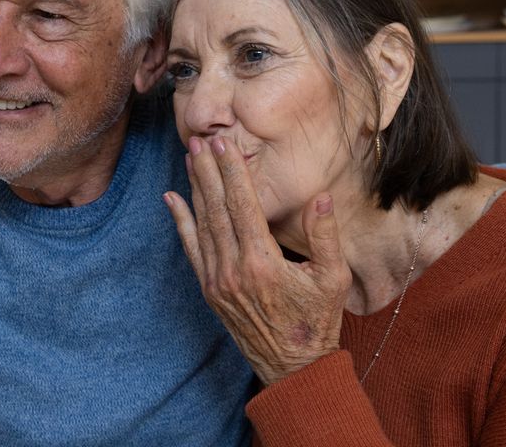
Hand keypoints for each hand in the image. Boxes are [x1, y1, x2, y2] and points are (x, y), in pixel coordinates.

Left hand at [163, 136, 351, 384]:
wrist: (293, 366)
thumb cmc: (317, 321)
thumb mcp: (333, 279)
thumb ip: (326, 236)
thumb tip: (321, 196)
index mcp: (263, 263)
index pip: (243, 205)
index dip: (232, 172)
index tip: (225, 144)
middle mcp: (234, 269)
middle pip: (217, 208)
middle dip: (209, 171)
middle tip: (200, 139)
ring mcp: (218, 280)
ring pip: (202, 224)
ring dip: (196, 188)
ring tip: (191, 157)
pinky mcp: (209, 289)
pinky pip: (191, 248)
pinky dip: (181, 221)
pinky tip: (172, 198)